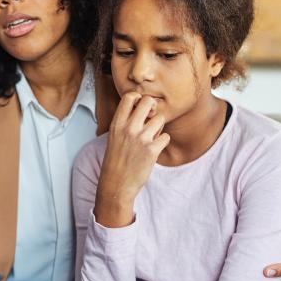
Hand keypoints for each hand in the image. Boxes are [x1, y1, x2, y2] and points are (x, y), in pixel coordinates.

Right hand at [94, 93, 169, 227]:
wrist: (116, 184)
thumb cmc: (116, 160)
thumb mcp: (114, 137)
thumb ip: (126, 122)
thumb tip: (143, 108)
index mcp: (117, 124)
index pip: (129, 97)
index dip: (139, 98)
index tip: (140, 107)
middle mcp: (128, 128)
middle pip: (148, 101)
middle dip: (153, 108)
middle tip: (151, 118)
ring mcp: (140, 139)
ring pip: (160, 119)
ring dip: (159, 127)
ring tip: (152, 137)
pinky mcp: (152, 151)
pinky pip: (166, 137)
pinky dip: (163, 142)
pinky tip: (155, 148)